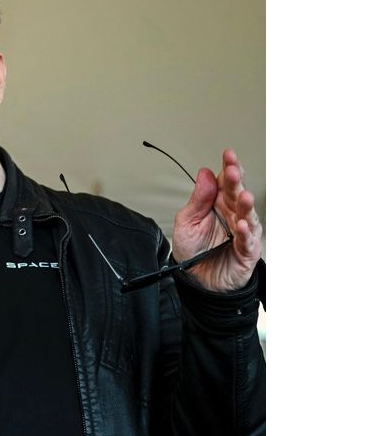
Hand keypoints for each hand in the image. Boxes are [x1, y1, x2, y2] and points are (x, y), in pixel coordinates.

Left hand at [171, 149, 262, 292]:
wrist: (197, 280)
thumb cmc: (194, 250)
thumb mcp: (186, 221)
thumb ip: (197, 199)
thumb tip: (204, 173)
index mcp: (219, 204)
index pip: (226, 182)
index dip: (229, 167)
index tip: (228, 154)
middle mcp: (234, 215)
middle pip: (238, 194)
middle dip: (237, 182)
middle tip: (233, 171)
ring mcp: (243, 232)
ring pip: (248, 216)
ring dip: (246, 206)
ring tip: (244, 196)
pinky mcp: (247, 251)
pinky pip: (248, 241)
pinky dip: (246, 233)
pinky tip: (242, 225)